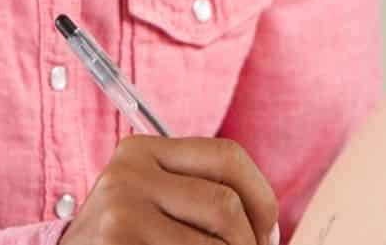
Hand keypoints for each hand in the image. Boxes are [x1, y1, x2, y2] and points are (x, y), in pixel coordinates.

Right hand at [66, 136, 279, 244]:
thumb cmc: (123, 238)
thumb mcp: (154, 202)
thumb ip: (198, 194)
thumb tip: (268, 227)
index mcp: (143, 149)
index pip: (228, 155)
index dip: (262, 197)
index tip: (267, 232)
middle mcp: (129, 171)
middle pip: (225, 202)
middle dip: (249, 241)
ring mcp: (120, 208)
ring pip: (214, 243)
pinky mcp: (117, 240)